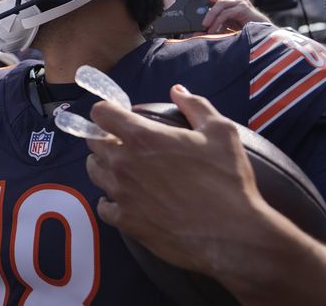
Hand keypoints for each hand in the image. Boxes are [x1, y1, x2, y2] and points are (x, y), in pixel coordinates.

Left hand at [85, 85, 264, 275]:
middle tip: (123, 141)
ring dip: (104, 165)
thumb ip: (195, 105)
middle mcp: (123, 163)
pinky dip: (109, 199)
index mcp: (142, 137)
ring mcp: (121, 194)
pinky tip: (124, 198)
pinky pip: (102, 206)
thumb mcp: (221, 132)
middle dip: (105, 136)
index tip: (117, 115)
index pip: (101, 113)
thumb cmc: (228, 181)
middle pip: (93, 141)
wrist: (232, 235)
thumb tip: (176, 90)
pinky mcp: (125, 221)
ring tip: (122, 167)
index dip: (107, 110)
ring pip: (94, 171)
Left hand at [187, 0, 270, 32]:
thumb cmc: (241, 33)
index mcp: (227, 2)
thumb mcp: (223, 28)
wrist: (262, 36)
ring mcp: (239, 2)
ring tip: (204, 26)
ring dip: (210, 15)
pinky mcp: (244, 9)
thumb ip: (211, 27)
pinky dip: (218, 22)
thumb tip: (194, 33)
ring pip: (220, 3)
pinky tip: (213, 30)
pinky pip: (227, 13)